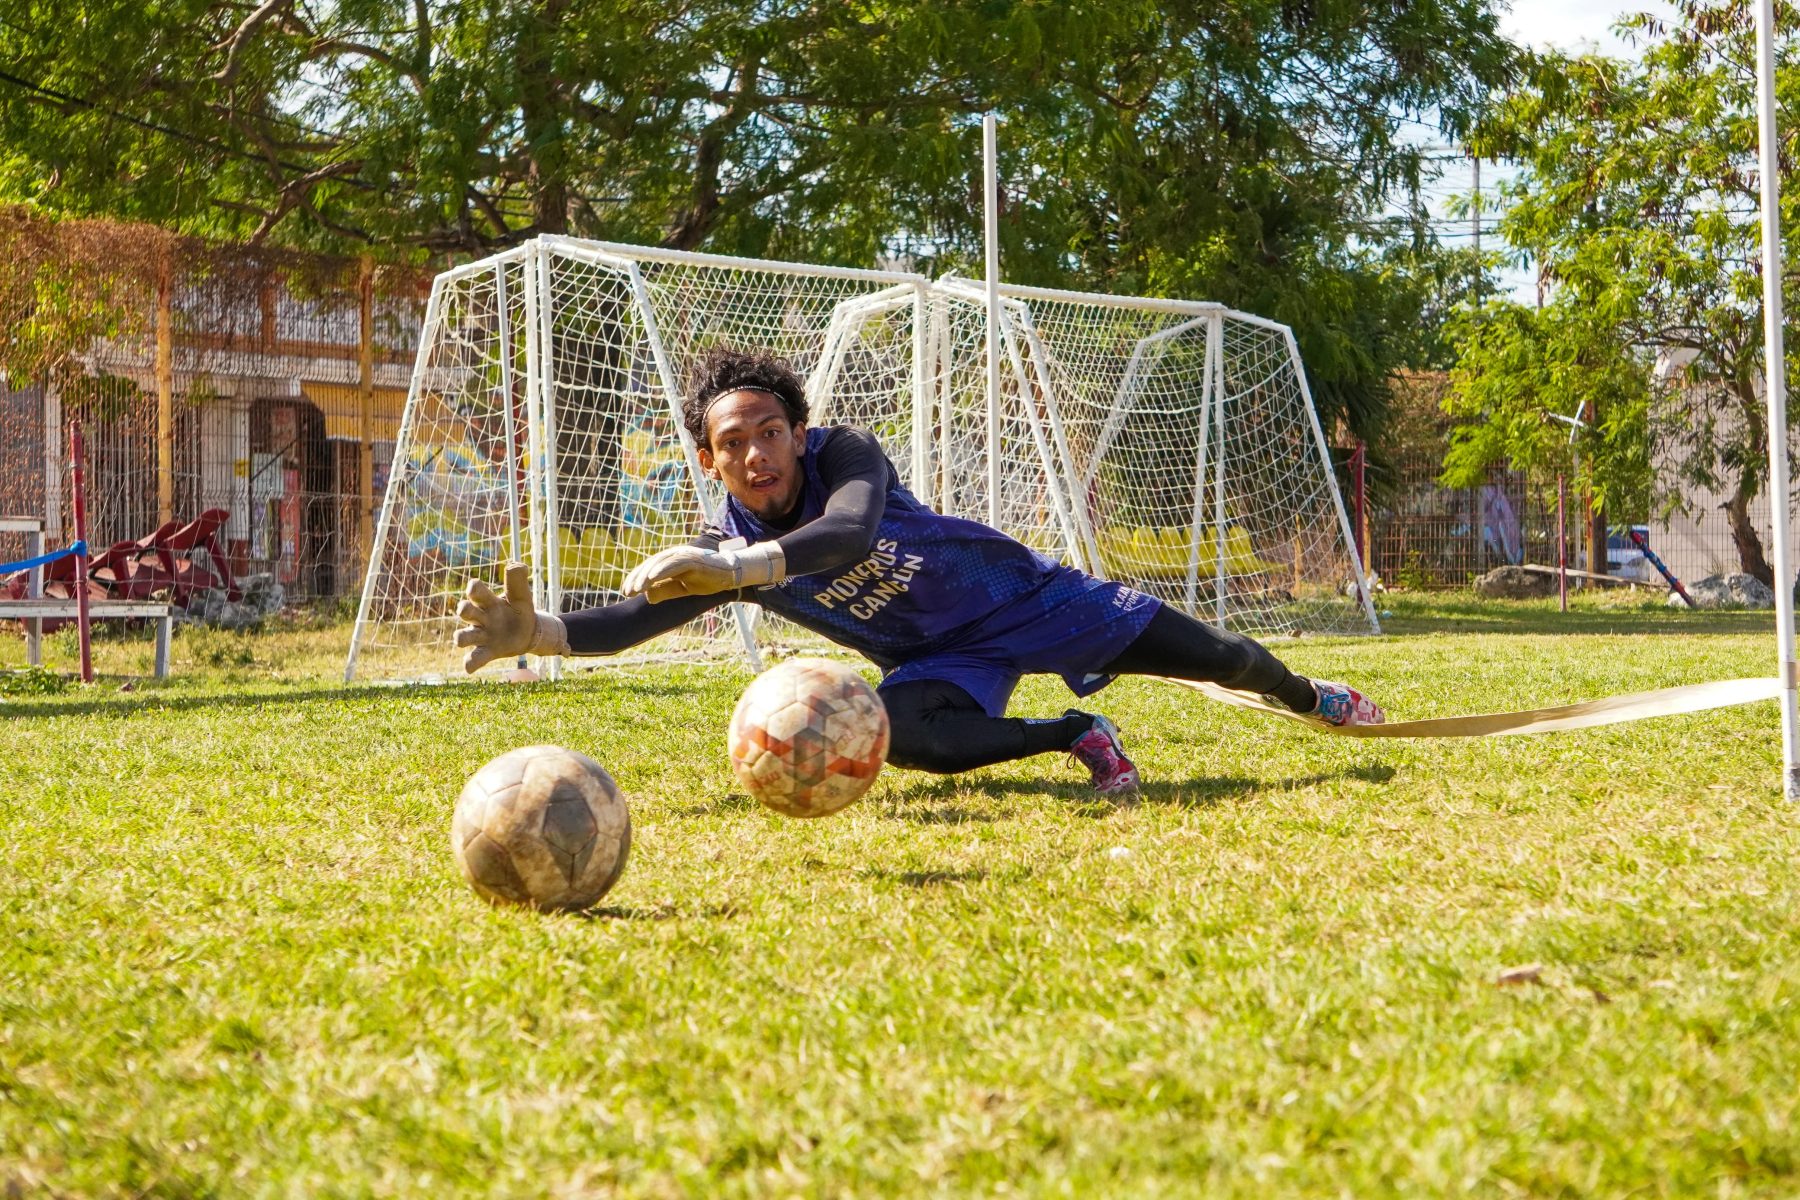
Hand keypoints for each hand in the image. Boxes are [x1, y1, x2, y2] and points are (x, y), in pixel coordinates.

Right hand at [455, 562, 567, 672]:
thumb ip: (518, 581)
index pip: (475, 591)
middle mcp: (481, 617)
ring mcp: (482, 635)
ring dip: (461, 637)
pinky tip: (468, 667)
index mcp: (488, 601)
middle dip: (463, 610)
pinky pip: (474, 658)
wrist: (529, 631)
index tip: (473, 587)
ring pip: (464, 636)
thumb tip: (517, 564)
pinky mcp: (488, 651)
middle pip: (465, 611)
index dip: (472, 589)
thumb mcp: (522, 596)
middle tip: (464, 609)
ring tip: (460, 639)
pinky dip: (470, 663)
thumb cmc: (519, 610)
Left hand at [621, 539, 785, 603]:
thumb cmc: (708, 579)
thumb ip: (665, 590)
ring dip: (646, 575)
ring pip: (659, 564)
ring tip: (636, 588)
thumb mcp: (682, 589)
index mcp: (671, 561)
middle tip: (626, 592)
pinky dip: (661, 570)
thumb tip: (647, 597)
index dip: (636, 579)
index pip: (649, 569)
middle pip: (650, 565)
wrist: (731, 574)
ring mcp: (683, 555)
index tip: (627, 592)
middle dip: (637, 578)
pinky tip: (651, 579)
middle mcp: (675, 555)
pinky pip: (673, 564)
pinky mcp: (692, 558)